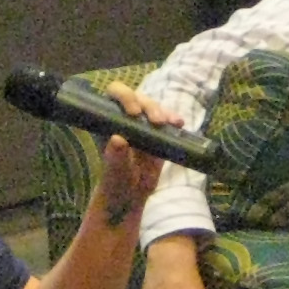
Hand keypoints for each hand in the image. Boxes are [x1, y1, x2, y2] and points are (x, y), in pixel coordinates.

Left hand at [85, 81, 183, 225]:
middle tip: (157, 121)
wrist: (131, 193)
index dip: (125, 96)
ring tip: (172, 123)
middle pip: (137, 98)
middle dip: (149, 105)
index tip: (134, 113)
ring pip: (153, 107)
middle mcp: (126, 116)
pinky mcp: (159, 132)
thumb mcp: (114, 172)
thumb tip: (117, 139)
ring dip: (163, 111)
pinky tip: (179, 124)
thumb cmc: (116, 181)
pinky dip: (174, 119)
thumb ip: (114, 157)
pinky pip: (167, 120)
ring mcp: (144, 123)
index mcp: (109, 120)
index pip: (114, 95)